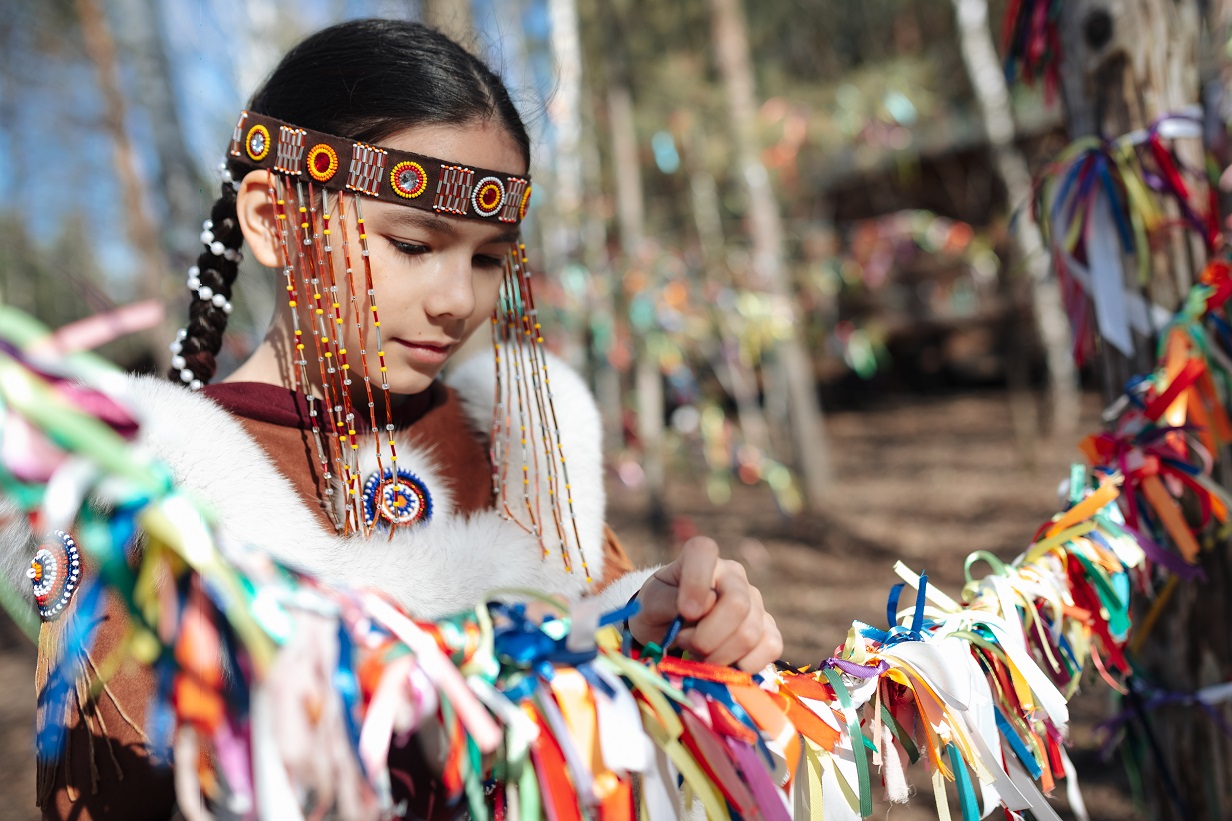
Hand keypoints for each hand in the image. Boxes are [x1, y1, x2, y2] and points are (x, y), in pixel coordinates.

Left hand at [627, 536, 782, 671]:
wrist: (670, 629)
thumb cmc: (659, 609)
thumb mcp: (650, 604)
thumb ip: (668, 602)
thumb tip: (701, 608)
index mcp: (701, 557)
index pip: (704, 552)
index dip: (695, 583)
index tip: (684, 612)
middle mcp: (733, 575)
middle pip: (737, 605)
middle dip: (706, 638)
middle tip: (684, 643)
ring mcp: (755, 600)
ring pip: (750, 633)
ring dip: (718, 656)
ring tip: (698, 653)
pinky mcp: (767, 627)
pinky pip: (770, 647)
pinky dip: (744, 665)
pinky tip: (724, 663)